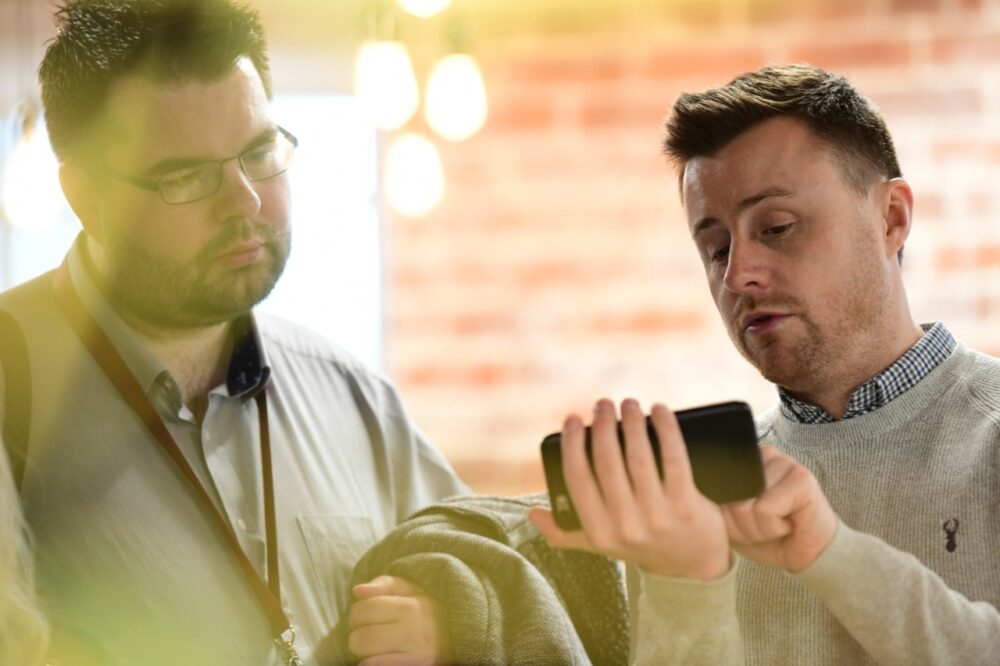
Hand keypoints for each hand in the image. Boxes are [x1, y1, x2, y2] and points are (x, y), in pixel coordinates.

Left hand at [347, 575, 454, 664]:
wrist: (458, 638)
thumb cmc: (427, 612)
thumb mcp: (411, 591)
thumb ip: (384, 585)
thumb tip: (357, 590)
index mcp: (410, 607)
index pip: (364, 609)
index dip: (357, 613)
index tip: (365, 616)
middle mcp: (412, 631)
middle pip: (360, 637)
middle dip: (357, 635)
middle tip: (367, 633)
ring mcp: (413, 654)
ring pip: (365, 656)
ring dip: (363, 652)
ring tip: (374, 646)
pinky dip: (369, 664)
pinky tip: (378, 658)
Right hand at [528, 398, 729, 580]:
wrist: (697, 566)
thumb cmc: (645, 545)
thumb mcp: (604, 545)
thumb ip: (567, 533)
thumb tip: (532, 514)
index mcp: (599, 532)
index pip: (577, 479)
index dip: (572, 444)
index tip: (573, 418)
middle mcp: (626, 527)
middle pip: (607, 462)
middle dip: (602, 425)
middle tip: (604, 404)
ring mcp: (658, 517)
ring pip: (638, 456)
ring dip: (631, 422)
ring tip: (628, 403)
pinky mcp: (686, 505)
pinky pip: (673, 458)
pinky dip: (666, 429)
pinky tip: (660, 411)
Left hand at [722, 445, 837, 572]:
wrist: (805, 554)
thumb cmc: (767, 536)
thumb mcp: (731, 520)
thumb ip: (717, 501)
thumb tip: (701, 492)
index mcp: (743, 461)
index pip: (715, 484)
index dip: (724, 513)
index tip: (744, 521)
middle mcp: (763, 456)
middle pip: (730, 496)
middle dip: (741, 523)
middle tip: (763, 525)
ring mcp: (785, 462)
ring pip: (746, 505)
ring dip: (758, 528)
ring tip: (776, 525)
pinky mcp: (802, 477)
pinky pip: (765, 510)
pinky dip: (773, 528)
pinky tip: (789, 524)